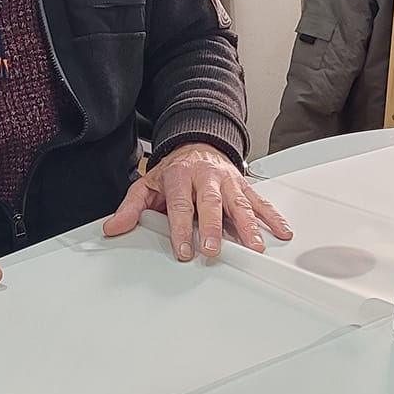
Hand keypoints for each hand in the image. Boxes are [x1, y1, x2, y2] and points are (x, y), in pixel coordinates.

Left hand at [103, 143, 292, 260]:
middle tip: (213, 249)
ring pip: (240, 204)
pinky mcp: (244, 186)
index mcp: (180, 176)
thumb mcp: (147, 185)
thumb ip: (131, 208)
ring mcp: (228, 181)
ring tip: (255, 246)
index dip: (180, 228)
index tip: (184, 250)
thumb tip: (113, 227)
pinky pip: (260, 202)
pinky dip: (272, 217)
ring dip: (249, 226)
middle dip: (213, 227)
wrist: (197, 143)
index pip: (180, 205)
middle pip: (211, 203)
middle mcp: (206, 177)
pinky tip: (280, 232)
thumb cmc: (174, 171)